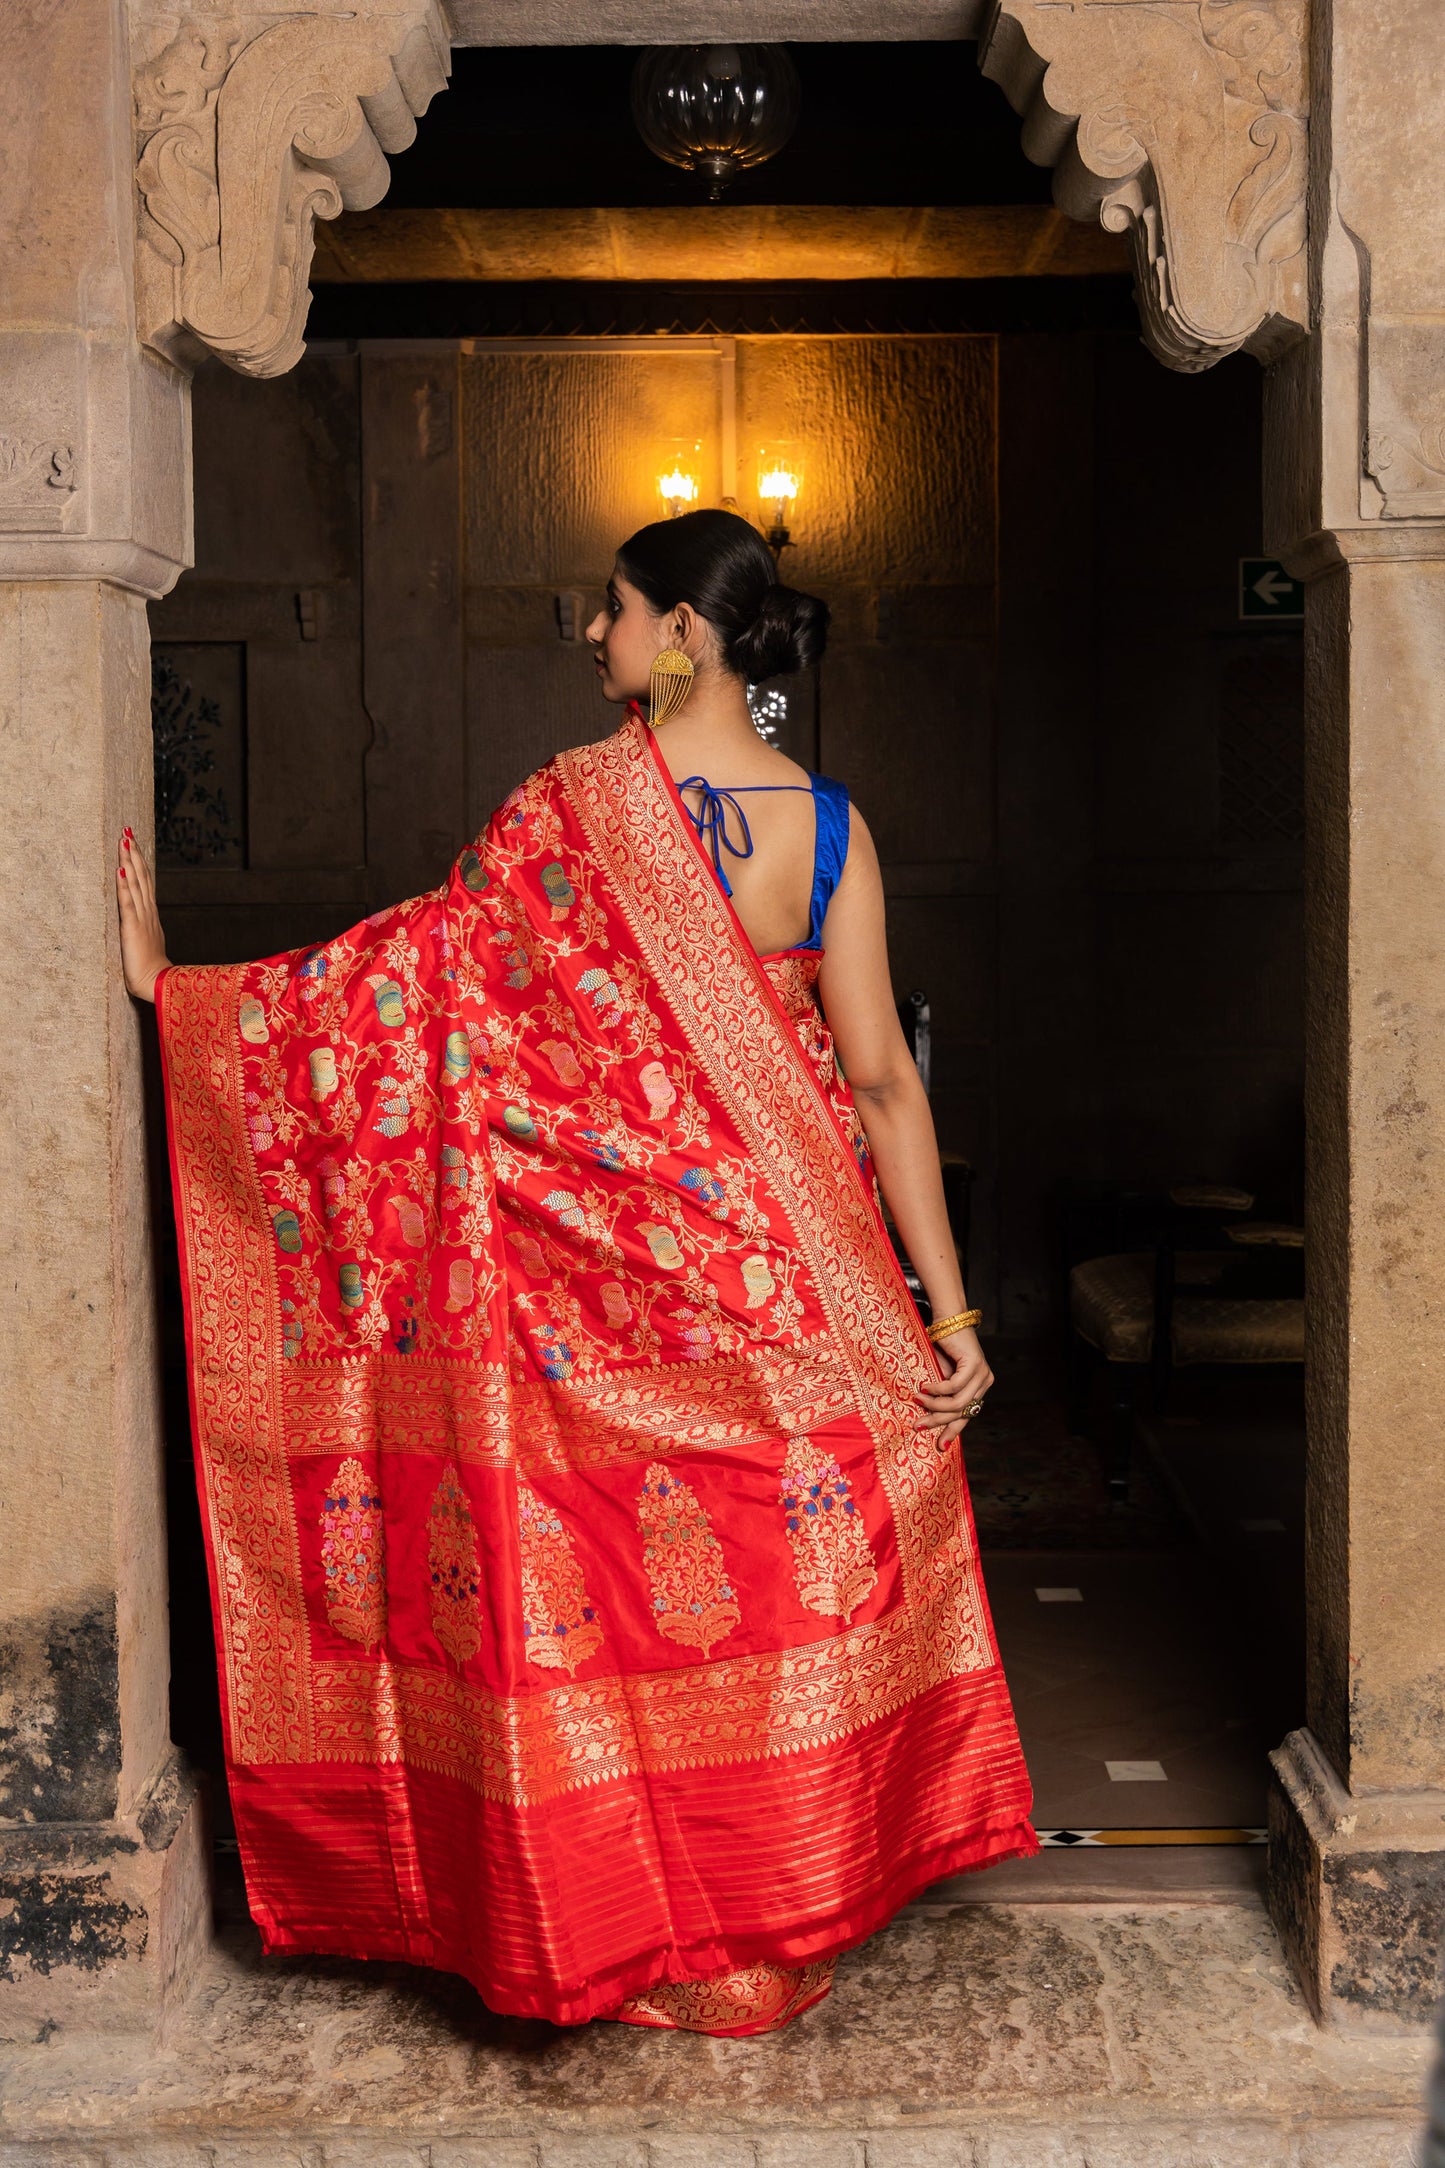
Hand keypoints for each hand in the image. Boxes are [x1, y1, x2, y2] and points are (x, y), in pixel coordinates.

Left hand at [116, 830, 169, 1002]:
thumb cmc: (152, 971)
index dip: (139, 862)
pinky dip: (125, 886)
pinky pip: (128, 903)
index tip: (133, 843)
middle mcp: (147, 912)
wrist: (157, 984)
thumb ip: (145, 931)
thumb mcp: (148, 945)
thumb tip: (141, 925)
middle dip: (134, 853)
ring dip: (129, 861)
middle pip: (141, 876)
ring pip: (135, 884)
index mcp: (150, 916)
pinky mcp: (132, 927)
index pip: (144, 882)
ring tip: (124, 841)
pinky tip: (121, 870)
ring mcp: (141, 918)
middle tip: (127, 832)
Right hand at [916, 1325, 992, 1448]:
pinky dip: (937, 1390)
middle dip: (938, 1422)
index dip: (952, 1432)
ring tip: (918, 1400)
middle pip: (963, 1413)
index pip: (967, 1416)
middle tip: (918, 1425)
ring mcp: (982, 1374)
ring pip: (959, 1403)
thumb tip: (926, 1421)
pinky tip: (924, 1387)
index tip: (939, 1445)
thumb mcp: (940, 1378)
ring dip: (935, 1405)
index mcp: (978, 1389)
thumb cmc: (940, 1348)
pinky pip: (954, 1386)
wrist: (946, 1320)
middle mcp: (984, 1383)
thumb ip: (940, 1396)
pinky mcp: (975, 1365)